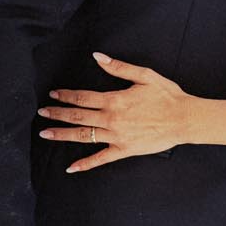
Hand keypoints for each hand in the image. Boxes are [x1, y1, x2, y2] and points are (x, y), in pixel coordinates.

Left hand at [40, 53, 192, 172]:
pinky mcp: (124, 150)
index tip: (54, 94)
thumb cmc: (167, 95)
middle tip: (42, 113)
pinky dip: (85, 164)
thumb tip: (98, 57)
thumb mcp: (144, 75)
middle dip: (58, 114)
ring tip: (46, 133)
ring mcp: (116, 136)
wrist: (183, 119)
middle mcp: (112, 119)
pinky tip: (71, 168)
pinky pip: (101, 159)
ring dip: (63, 135)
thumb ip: (119, 67)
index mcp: (115, 99)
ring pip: (84, 136)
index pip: (83, 97)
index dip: (66, 95)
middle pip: (78, 116)